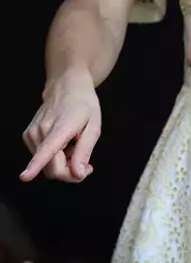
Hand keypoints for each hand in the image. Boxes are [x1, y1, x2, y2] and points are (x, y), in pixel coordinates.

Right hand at [21, 68, 100, 182]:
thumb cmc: (83, 105)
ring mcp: (31, 134)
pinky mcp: (27, 136)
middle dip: (70, 173)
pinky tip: (64, 144)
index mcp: (60, 128)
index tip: (24, 177)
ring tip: (74, 145)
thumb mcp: (94, 126)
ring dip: (64, 163)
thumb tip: (77, 174)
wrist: (66, 86)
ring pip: (47, 167)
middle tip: (86, 165)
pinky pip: (43, 158)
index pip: (46, 150)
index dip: (35, 165)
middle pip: (52, 170)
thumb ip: (85, 151)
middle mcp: (41, 131)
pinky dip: (55, 157)